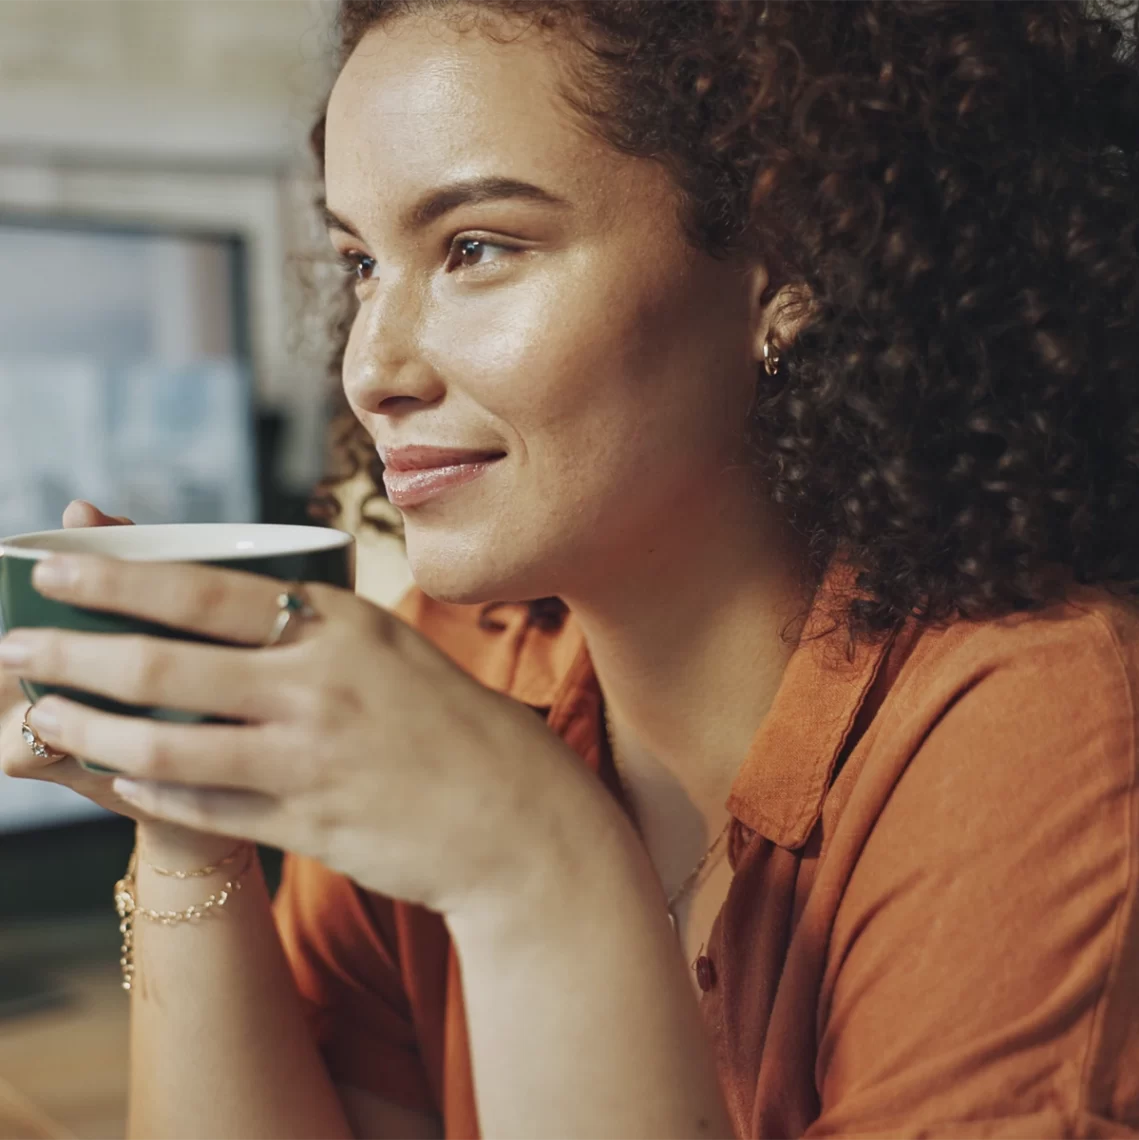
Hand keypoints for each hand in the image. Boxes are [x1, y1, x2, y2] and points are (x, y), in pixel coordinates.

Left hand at [0, 552, 609, 914]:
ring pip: (166, 742)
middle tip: (16, 644)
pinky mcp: (306, 825)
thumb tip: (212, 603)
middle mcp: (320, 684)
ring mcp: (311, 759)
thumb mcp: (388, 650)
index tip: (52, 564)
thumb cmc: (452, 724)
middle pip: (165, 664)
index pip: (206, 589)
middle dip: (73, 651)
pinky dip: (143, 789)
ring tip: (39, 717)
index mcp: (343, 624)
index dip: (117, 577)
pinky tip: (109, 775)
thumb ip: (309, 628)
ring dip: (87, 730)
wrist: (519, 818)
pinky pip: (200, 806)